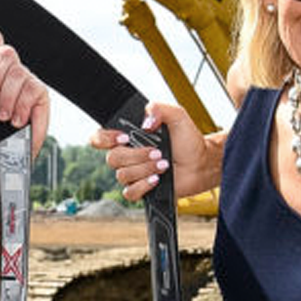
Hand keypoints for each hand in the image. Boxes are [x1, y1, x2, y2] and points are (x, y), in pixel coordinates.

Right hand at [90, 100, 207, 200]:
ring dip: (145, 169)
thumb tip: (145, 121)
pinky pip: (129, 192)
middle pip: (112, 158)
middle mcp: (127, 155)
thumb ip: (159, 109)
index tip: (123, 137)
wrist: (200, 163)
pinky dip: (144, 185)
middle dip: (136, 155)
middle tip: (157, 152)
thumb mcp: (177, 116)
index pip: (100, 138)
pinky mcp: (140, 189)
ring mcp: (133, 173)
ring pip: (122, 175)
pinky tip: (157, 179)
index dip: (103, 139)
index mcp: (129, 137)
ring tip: (164, 164)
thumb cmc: (188, 141)